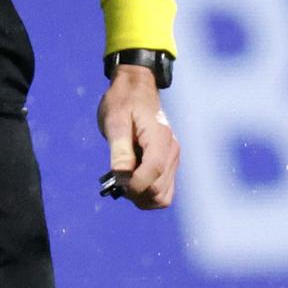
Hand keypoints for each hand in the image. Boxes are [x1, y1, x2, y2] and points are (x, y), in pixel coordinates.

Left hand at [99, 66, 177, 209]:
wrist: (137, 89)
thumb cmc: (123, 102)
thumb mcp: (115, 121)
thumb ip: (120, 150)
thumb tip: (122, 177)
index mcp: (159, 137)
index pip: (153, 170)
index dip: (135, 184)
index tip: (117, 183)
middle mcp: (171, 150)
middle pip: (159, 189)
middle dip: (135, 193)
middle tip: (116, 182)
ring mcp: (173, 158)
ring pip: (163, 196)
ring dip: (142, 197)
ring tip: (124, 184)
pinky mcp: (169, 164)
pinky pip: (164, 191)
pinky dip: (147, 194)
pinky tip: (132, 182)